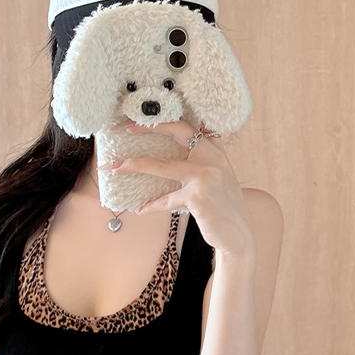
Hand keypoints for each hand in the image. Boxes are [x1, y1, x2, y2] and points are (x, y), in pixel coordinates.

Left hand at [107, 120, 254, 257]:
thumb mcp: (221, 177)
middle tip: (127, 128)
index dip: (166, 120)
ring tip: (116, 167)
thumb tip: (190, 143)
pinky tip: (140, 209)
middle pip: (177, 132)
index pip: (190, 126)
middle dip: (149, 127)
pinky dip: (151, 206)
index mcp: (217, 152)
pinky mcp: (197, 197)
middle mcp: (213, 159)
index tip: (146, 119)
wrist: (238, 236)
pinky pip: (166, 200)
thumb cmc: (225, 208)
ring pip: (162, 165)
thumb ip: (208, 159)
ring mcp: (205, 177)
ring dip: (135, 165)